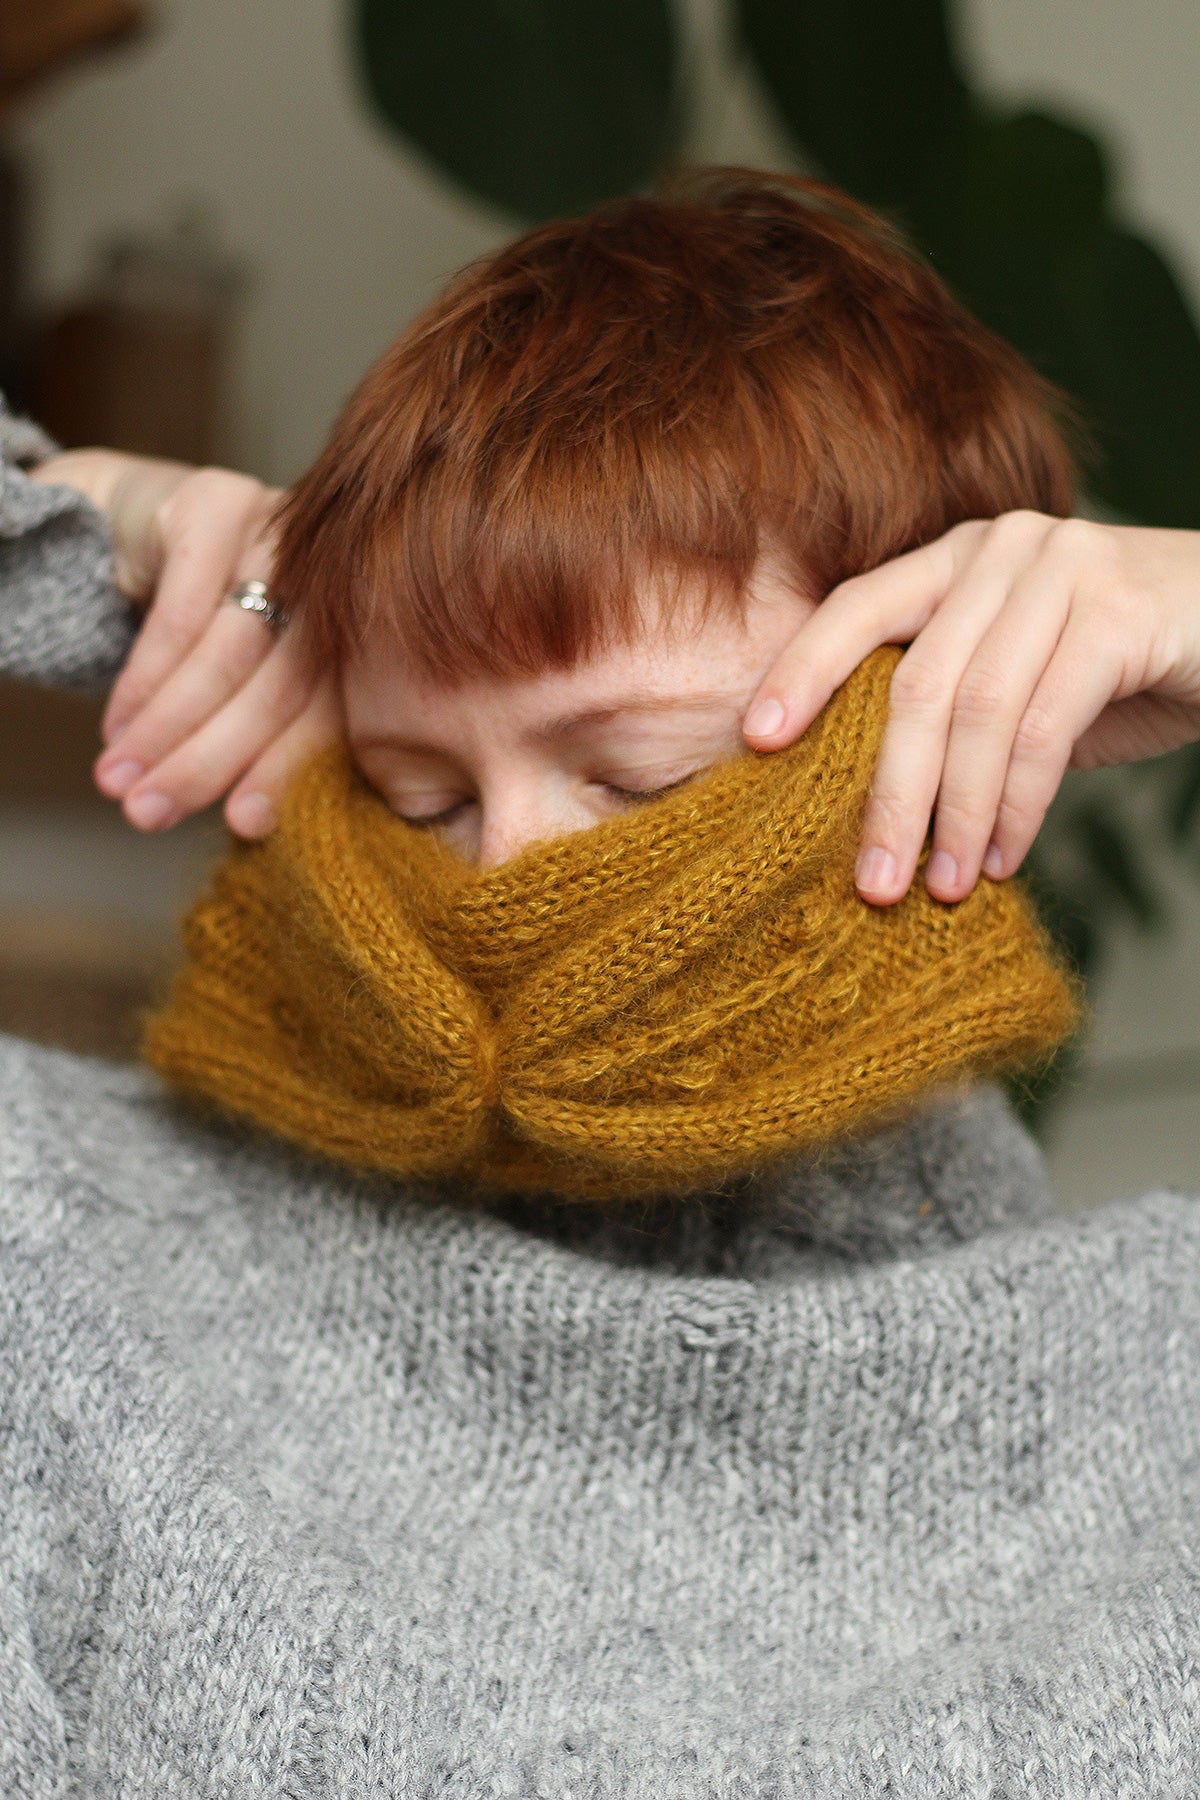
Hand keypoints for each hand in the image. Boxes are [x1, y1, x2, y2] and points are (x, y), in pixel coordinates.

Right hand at [31, 450, 341, 836]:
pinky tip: (117, 724)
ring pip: (228, 656)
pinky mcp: (219, 503)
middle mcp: (332, 582)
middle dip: (209, 762)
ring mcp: (281, 537)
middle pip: (280, 689)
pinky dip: (143, 680)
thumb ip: (263, 736)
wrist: (145, 522)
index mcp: (357, 634)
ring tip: (119, 779)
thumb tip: (250, 825)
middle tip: (150, 813)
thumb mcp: (244, 681)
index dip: (285, 775)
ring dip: (165, 730)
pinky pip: (180, 612)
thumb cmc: (209, 624)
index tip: (243, 827)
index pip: (329, 716)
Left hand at [741, 512, 1199, 903]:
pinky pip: (1046, 726)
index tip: (755, 740)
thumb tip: (869, 806)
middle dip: (890, 793)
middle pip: (916, 682)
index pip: (859, 606)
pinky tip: (1005, 856)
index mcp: (958, 559)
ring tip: (943, 887)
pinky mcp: (1120, 613)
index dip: (802, 671)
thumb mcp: (1021, 678)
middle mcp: (1002, 550)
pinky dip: (1019, 805)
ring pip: (979, 711)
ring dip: (956, 815)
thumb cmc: (1121, 666)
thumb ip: (953, 710)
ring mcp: (1064, 570)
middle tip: (871, 881)